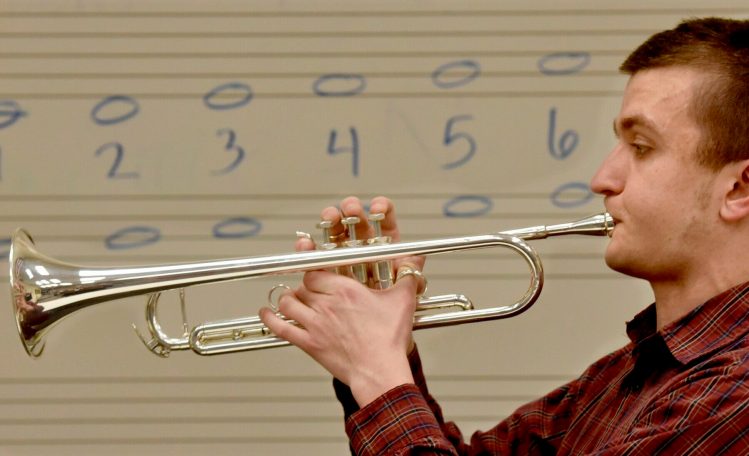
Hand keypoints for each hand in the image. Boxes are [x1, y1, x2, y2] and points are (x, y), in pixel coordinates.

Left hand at [258, 196, 424, 405]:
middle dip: (305, 285)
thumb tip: (416, 260)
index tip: (317, 270)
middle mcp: (326, 304)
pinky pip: (281, 327)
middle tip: (311, 289)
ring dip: (288, 299)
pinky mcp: (308, 343)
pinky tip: (265, 312)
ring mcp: (314, 324)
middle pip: (303, 285)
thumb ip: (407, 276)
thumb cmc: (389, 339)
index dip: (316, 270)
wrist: (379, 371)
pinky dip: (270, 318)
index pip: (318, 270)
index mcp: (346, 290)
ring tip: (292, 299)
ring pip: (289, 302)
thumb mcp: (402, 302)